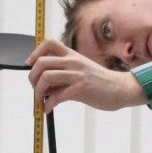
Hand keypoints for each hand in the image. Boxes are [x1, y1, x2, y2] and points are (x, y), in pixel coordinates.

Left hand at [26, 38, 145, 113]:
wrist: (121, 89)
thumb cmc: (99, 83)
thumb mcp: (80, 71)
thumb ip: (62, 75)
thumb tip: (41, 87)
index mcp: (72, 55)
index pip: (49, 43)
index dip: (35, 53)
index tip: (30, 65)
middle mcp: (73, 62)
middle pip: (41, 63)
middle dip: (32, 77)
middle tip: (35, 89)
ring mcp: (77, 75)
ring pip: (45, 78)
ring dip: (37, 93)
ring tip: (39, 101)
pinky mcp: (80, 89)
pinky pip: (56, 96)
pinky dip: (47, 105)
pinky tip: (48, 109)